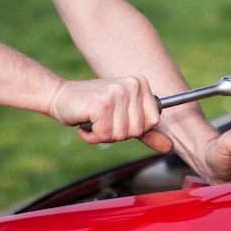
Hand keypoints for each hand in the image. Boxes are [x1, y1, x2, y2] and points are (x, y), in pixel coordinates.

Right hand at [49, 76, 172, 152]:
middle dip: (117, 133)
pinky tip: (86, 121)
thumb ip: (147, 132)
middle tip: (102, 119)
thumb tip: (170, 146)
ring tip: (94, 120)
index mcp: (141, 84)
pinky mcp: (102, 104)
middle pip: (137, 130)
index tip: (117, 118)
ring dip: (103, 135)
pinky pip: (105, 135)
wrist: (60, 96)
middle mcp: (132, 85)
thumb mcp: (124, 117)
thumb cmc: (93, 107)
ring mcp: (118, 93)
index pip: (153, 122)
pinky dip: (92, 136)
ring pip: (121, 135)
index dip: (133, 128)